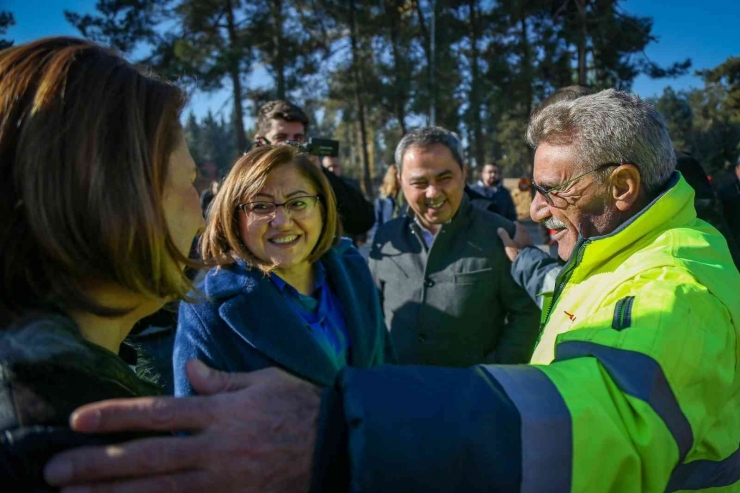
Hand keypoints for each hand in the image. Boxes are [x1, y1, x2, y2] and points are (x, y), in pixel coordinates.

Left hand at [44, 360, 321, 492]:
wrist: (339, 445)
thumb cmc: (301, 407)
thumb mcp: (263, 381)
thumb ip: (221, 380)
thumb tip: (186, 369)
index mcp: (219, 412)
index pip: (157, 413)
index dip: (115, 417)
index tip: (77, 421)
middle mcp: (213, 447)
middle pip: (146, 457)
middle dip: (97, 465)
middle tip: (54, 472)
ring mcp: (222, 480)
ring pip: (158, 490)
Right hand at [497, 221, 532, 261]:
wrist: (527, 260)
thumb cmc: (516, 251)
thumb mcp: (508, 244)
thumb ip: (504, 236)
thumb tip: (499, 228)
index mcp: (520, 233)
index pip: (519, 225)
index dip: (516, 223)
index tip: (513, 222)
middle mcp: (526, 235)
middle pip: (524, 229)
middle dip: (520, 227)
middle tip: (517, 228)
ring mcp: (530, 241)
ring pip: (527, 234)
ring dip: (523, 233)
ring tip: (520, 235)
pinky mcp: (532, 246)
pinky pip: (528, 240)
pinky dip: (526, 239)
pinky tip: (524, 242)